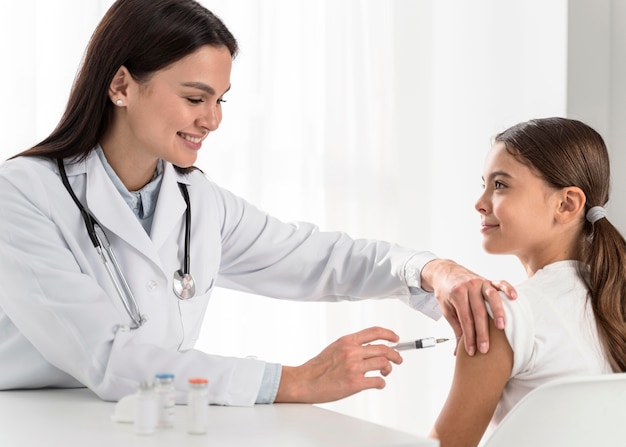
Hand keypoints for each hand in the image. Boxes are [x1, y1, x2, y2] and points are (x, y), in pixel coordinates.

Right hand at [274, 326, 401, 402]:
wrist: (304, 381)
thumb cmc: (317, 368)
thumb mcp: (334, 348)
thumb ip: (351, 346)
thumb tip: (369, 348)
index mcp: (347, 341)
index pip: (374, 332)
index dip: (389, 334)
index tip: (395, 338)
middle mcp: (352, 352)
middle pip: (384, 349)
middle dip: (396, 354)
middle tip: (398, 359)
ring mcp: (354, 367)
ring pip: (383, 364)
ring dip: (388, 369)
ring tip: (385, 372)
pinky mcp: (355, 383)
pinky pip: (378, 381)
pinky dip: (381, 383)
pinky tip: (378, 383)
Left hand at [420, 259, 516, 355]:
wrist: (445, 271)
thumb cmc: (446, 292)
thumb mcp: (447, 309)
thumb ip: (456, 328)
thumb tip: (458, 352)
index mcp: (457, 294)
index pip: (465, 319)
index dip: (469, 336)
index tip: (472, 350)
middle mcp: (469, 286)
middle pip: (479, 312)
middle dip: (482, 333)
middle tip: (485, 349)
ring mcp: (480, 282)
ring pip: (491, 298)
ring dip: (498, 312)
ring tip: (501, 327)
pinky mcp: (488, 279)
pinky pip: (500, 283)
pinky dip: (508, 289)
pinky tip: (514, 297)